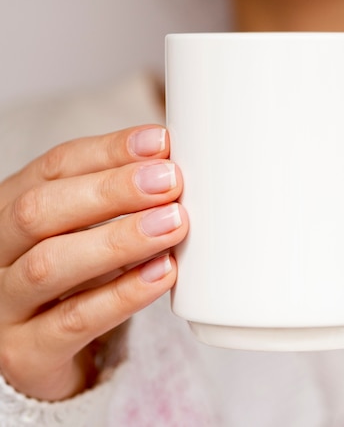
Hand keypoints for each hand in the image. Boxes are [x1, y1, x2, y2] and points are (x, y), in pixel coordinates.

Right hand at [0, 125, 187, 399]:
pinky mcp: (26, 352)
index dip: (109, 152)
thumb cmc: (76, 279)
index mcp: (12, 208)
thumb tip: (173, 165)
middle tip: (169, 182)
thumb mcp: (88, 230)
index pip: (54, 167)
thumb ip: (119, 201)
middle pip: (41, 210)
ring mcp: (5, 304)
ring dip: (119, 239)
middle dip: (111, 191)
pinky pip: (74, 321)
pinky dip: (123, 295)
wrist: (48, 350)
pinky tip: (162, 273)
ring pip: (51, 264)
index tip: (160, 143)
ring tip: (173, 223)